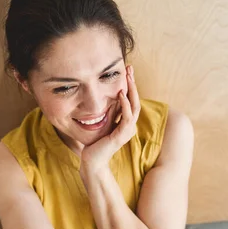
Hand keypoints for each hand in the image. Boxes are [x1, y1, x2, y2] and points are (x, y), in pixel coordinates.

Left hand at [80, 65, 140, 179]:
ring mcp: (127, 131)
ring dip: (131, 91)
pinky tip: (121, 95)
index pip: (131, 99)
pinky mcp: (121, 136)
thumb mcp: (101, 122)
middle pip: (136, 100)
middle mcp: (129, 125)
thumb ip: (107, 111)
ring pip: (134, 107)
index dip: (130, 84)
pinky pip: (126, 118)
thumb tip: (106, 96)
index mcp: (125, 121)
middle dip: (132, 83)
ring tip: (127, 77)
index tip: (126, 70)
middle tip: (129, 68)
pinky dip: (125, 106)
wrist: (92, 160)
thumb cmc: (94, 143)